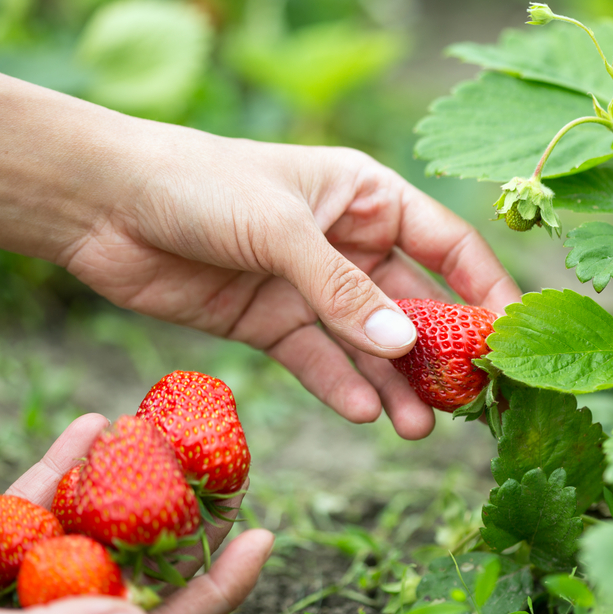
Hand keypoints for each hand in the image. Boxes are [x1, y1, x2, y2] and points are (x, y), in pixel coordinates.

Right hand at [0, 414, 273, 613]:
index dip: (216, 591)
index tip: (263, 536)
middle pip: (135, 572)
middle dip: (184, 522)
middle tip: (228, 467)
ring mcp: (11, 583)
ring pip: (90, 529)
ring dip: (130, 482)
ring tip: (168, 435)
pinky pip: (31, 504)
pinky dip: (61, 465)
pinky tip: (92, 422)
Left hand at [62, 136, 520, 439]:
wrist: (104, 205)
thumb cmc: (200, 185)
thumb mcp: (281, 229)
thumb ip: (342, 289)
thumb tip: (403, 346)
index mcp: (366, 196)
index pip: (447, 245)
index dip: (483, 289)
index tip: (508, 338)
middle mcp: (347, 242)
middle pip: (412, 304)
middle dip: (437, 353)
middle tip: (465, 403)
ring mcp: (308, 287)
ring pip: (366, 342)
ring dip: (393, 383)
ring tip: (418, 428)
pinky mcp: (270, 322)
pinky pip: (317, 360)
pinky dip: (341, 386)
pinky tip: (366, 413)